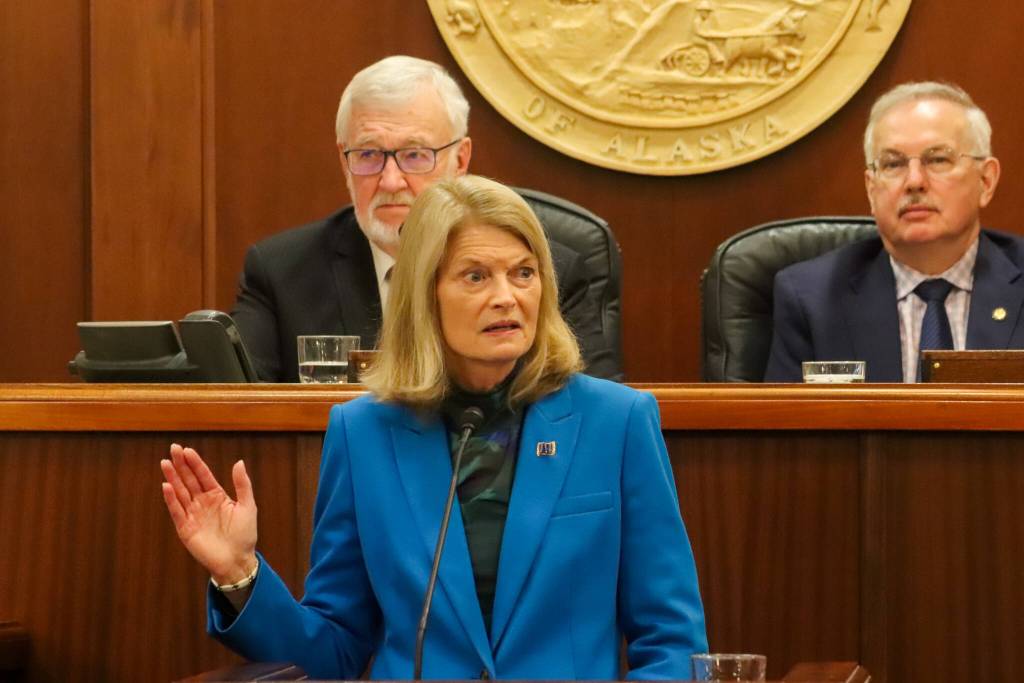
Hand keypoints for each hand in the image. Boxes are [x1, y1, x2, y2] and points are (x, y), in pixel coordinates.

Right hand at [160, 444, 257, 584]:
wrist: (238, 560)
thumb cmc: (245, 535)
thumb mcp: (248, 506)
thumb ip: (242, 485)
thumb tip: (239, 462)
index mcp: (217, 496)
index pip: (203, 475)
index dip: (195, 463)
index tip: (187, 450)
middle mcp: (202, 503)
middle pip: (189, 480)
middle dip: (181, 465)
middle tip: (173, 448)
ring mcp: (193, 515)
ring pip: (181, 492)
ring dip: (173, 478)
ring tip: (165, 462)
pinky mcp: (185, 529)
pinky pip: (177, 511)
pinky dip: (172, 499)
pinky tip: (167, 486)